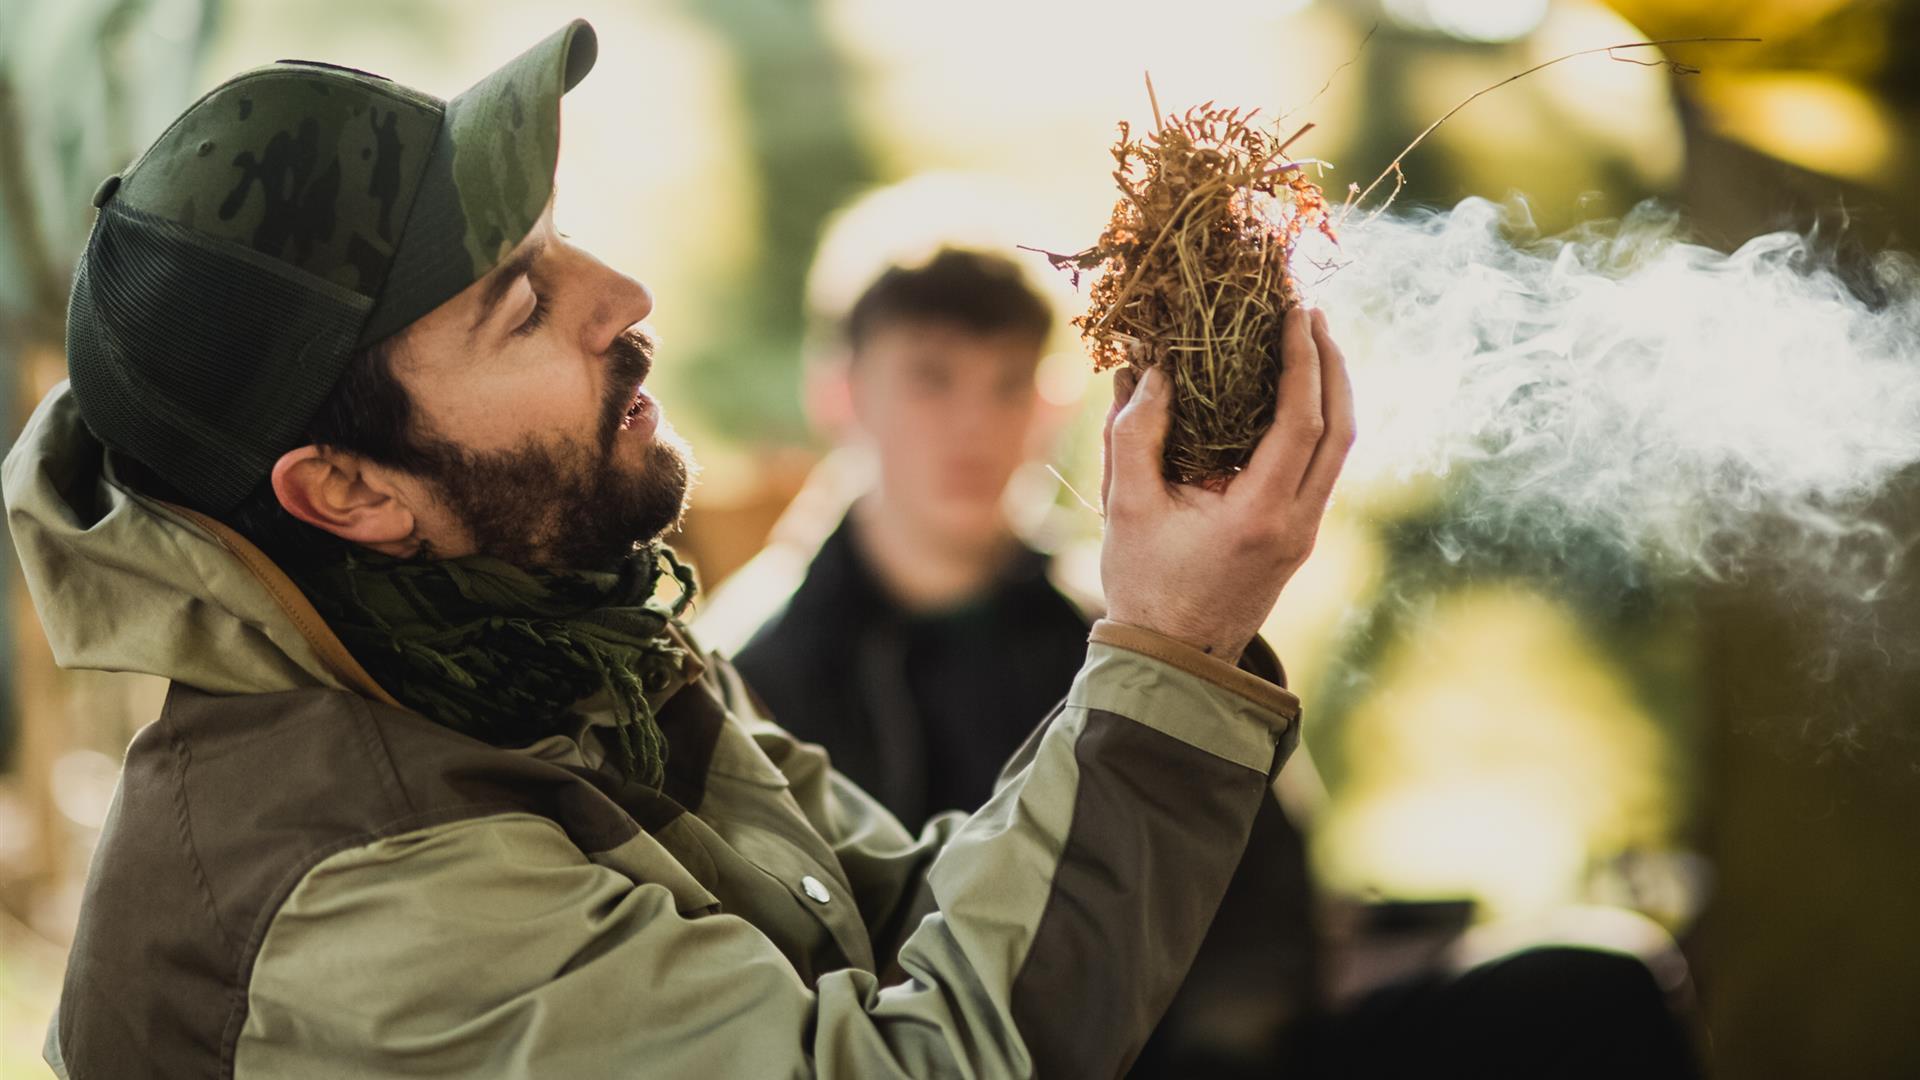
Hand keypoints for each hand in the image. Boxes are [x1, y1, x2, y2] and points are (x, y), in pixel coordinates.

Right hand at [1099, 307, 1353, 662]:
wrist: (1173, 661)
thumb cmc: (1143, 586)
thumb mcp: (1125, 507)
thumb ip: (1134, 434)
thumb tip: (1151, 371)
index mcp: (1259, 517)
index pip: (1301, 423)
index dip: (1303, 361)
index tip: (1294, 313)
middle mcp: (1297, 525)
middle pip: (1342, 431)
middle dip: (1333, 365)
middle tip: (1310, 314)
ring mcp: (1305, 534)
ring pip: (1340, 450)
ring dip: (1332, 391)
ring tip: (1307, 342)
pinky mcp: (1299, 537)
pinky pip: (1322, 467)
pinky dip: (1316, 422)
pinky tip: (1291, 394)